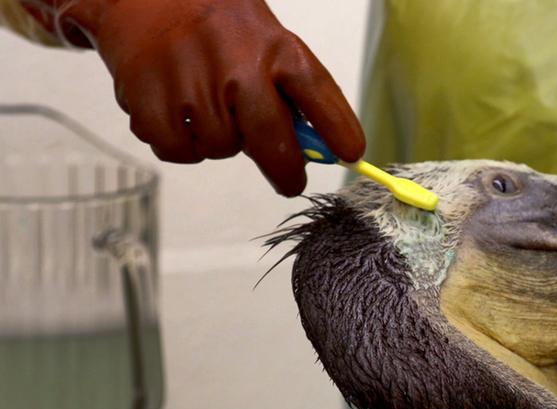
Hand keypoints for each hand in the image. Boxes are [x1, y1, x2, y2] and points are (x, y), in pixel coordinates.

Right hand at [21, 0, 364, 195]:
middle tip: (289, 181)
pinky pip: (179, 151)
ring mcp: (194, 82)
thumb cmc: (217, 25)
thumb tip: (316, 148)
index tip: (351, 155)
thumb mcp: (266, 41)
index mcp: (276, 48)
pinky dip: (179, 144)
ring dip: (220, 142)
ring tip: (208, 107)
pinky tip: (178, 113)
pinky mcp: (150, 99)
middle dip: (285, 171)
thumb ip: (290, 92)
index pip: (319, 95)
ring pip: (222, 149)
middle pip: (273, 143)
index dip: (338, 130)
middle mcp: (239, 66)